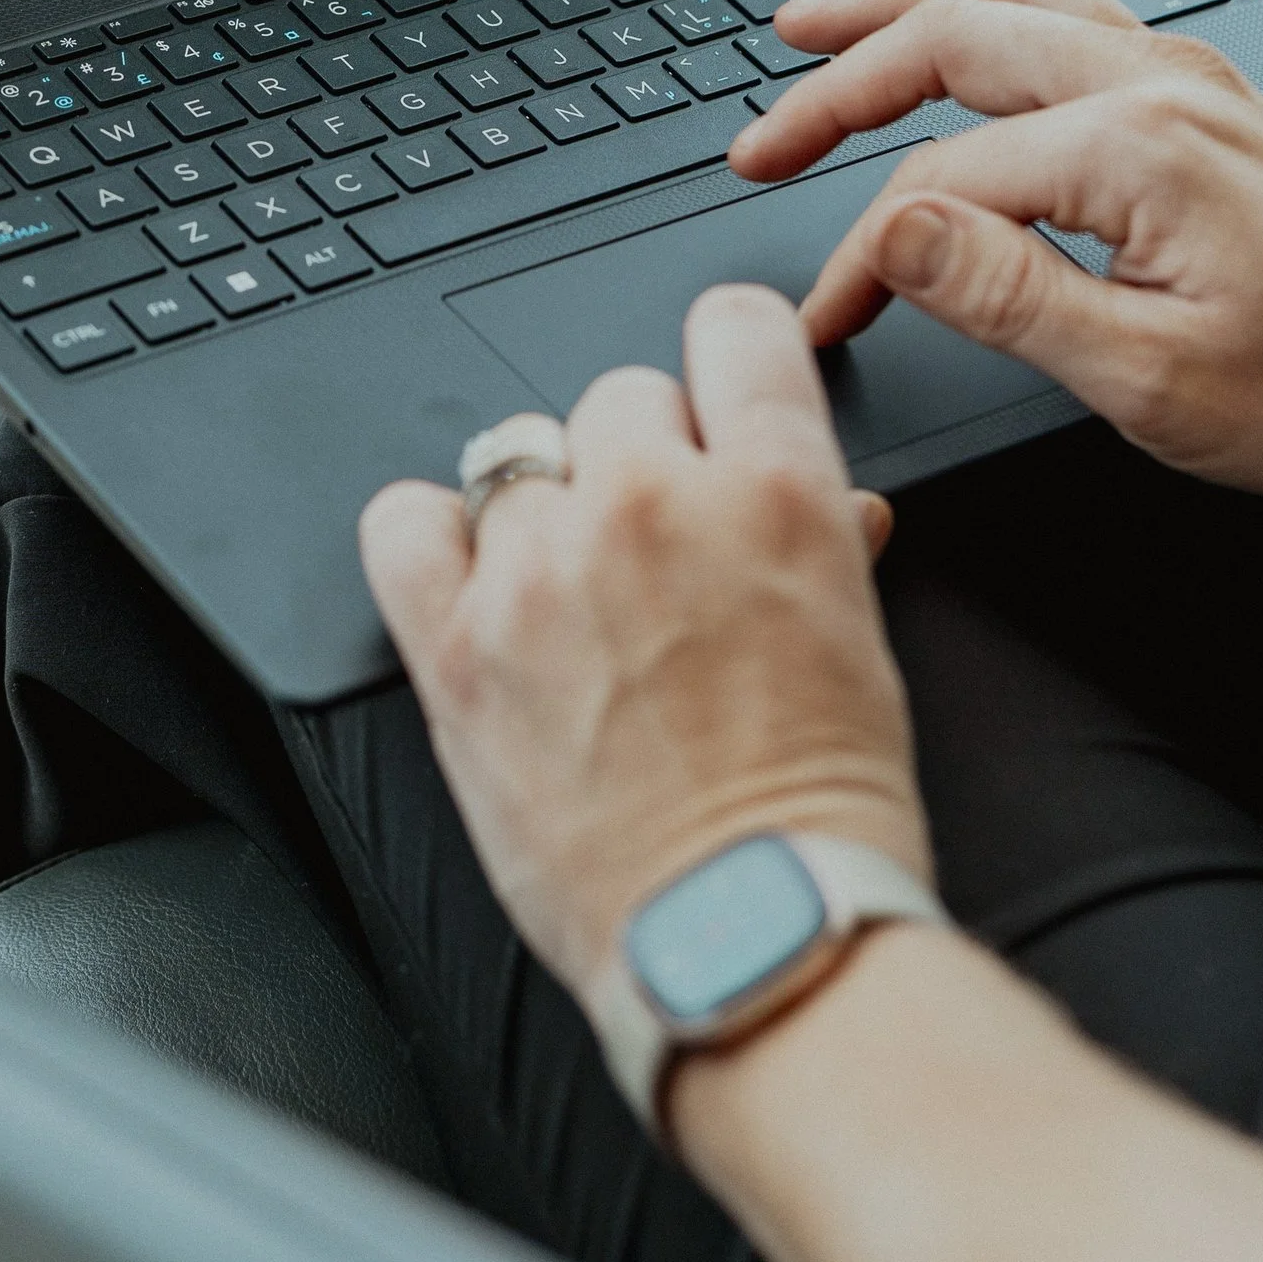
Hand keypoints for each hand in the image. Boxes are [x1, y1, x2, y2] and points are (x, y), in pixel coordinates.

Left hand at [359, 286, 926, 1007]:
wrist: (750, 934)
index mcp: (775, 492)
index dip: (727, 360)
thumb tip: (814, 498)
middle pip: (620, 395)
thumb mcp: (860, 640)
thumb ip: (819, 534)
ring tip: (578, 596)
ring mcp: (544, 573)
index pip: (734, 327)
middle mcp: (653, 508)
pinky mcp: (460, 650)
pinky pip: (403, 525)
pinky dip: (431, 539)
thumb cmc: (819, 811)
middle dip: (642, 460)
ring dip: (548, 511)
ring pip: (519, 453)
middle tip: (661, 551)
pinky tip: (472, 582)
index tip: (717, 399)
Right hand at [725, 0, 1262, 507]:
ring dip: (897, 4)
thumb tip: (895, 233)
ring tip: (811, 24)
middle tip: (760, 136)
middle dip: (836, 80)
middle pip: (951, 36)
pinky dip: (973, 6)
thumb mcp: (1144, 377)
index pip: (940, 182)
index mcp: (1135, 148)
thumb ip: (1005, 295)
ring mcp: (1179, 71)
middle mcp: (1155, 82)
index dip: (861, 253)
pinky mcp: (1193, 87)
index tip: (825, 314)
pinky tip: (939, 25)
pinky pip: (1060, 4)